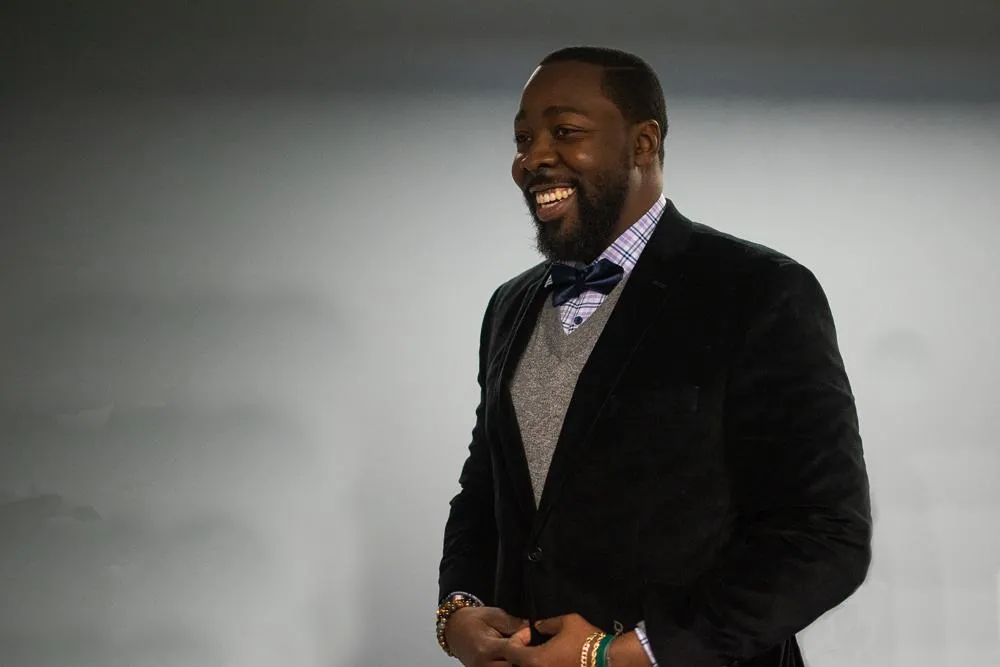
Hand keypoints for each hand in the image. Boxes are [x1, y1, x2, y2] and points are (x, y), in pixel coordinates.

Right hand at [446, 605, 526, 666]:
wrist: (455, 630)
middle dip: (523, 656)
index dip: (524, 641)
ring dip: (518, 662)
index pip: (512, 650)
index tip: (528, 633)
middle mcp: (484, 665)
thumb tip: (532, 628)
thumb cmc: (474, 621)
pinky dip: (511, 664)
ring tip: (520, 651)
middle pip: (513, 665)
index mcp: (485, 648)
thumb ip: (514, 622)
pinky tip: (513, 657)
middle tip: (528, 644)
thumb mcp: (494, 615)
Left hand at [504, 614, 650, 666]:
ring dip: (532, 660)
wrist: (608, 659)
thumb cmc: (586, 640)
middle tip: (533, 642)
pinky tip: (554, 659)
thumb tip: (537, 626)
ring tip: (545, 651)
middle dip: (522, 652)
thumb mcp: (566, 622)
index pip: (510, 651)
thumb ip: (546, 623)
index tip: (530, 633)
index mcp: (536, 659)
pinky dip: (543, 665)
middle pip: (517, 664)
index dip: (516, 639)